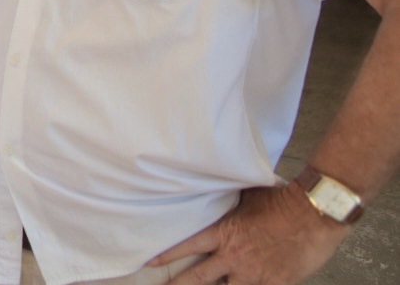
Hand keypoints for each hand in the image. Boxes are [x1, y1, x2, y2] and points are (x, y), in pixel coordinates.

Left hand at [153, 181, 346, 284]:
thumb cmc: (282, 199)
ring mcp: (255, 273)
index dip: (167, 256)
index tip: (150, 263)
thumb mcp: (247, 196)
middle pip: (199, 278)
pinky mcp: (277, 283)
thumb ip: (229, 202)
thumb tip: (217, 190)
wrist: (315, 211)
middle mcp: (235, 256)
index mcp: (225, 233)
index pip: (188, 246)